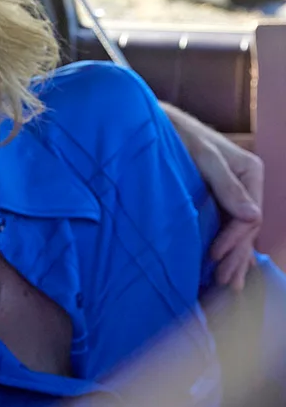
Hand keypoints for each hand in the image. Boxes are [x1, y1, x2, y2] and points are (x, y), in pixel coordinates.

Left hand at [161, 102, 262, 291]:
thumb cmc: (176, 133)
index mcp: (249, 172)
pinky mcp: (216, 196)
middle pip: (245, 228)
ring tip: (227, 284)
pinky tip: (225, 264)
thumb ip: (225, 184)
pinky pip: (225, 225)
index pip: (248, 217)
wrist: (153, 122)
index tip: (214, 257)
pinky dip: (226, 245)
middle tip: (225, 284)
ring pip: (237, 230)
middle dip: (236, 256)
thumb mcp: (201, 155)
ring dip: (233, 256)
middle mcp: (245, 183)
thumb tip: (253, 217)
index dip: (233, 240)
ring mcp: (232, 191)